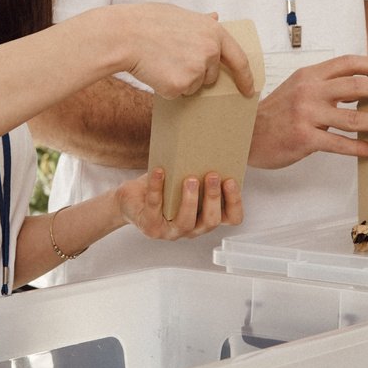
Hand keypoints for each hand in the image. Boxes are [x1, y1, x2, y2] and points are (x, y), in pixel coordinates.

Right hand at [114, 3, 254, 98]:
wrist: (124, 35)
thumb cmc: (148, 22)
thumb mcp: (180, 14)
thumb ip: (202, 21)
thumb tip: (216, 17)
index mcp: (213, 33)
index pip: (239, 60)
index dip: (246, 77)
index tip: (249, 90)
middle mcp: (210, 52)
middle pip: (211, 76)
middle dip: (196, 73)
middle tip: (172, 57)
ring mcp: (196, 70)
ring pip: (193, 86)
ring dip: (181, 80)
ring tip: (161, 60)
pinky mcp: (180, 86)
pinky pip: (177, 93)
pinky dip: (166, 87)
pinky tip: (155, 70)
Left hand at [117, 167, 243, 238]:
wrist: (132, 199)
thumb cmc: (163, 188)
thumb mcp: (183, 179)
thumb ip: (197, 168)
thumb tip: (206, 135)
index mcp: (206, 217)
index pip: (232, 218)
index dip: (235, 202)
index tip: (231, 180)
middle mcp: (193, 228)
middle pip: (211, 221)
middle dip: (214, 197)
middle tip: (212, 175)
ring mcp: (171, 231)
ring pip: (187, 222)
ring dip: (190, 200)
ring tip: (189, 179)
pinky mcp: (151, 227)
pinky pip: (156, 208)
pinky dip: (158, 188)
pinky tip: (159, 172)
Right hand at [248, 54, 367, 168]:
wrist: (246, 135)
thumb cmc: (275, 114)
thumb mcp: (296, 88)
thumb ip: (322, 84)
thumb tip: (358, 83)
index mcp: (309, 75)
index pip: (347, 63)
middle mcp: (309, 91)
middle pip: (356, 85)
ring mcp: (306, 114)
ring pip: (353, 116)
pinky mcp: (304, 138)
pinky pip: (340, 143)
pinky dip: (360, 147)